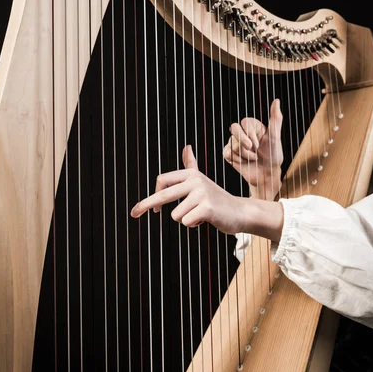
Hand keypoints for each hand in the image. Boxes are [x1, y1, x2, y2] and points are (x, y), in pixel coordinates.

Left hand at [130, 145, 247, 234]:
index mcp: (191, 173)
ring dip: (186, 218)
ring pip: (176, 215)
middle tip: (132, 213)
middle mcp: (195, 180)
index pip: (163, 180)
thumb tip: (186, 146)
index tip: (150, 209)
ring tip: (200, 214)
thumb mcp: (202, 180)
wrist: (240, 211)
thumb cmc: (217, 198)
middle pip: (163, 195)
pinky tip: (206, 219)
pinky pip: (186, 222)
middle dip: (145, 205)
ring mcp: (201, 193)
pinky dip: (194, 225)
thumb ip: (191, 164)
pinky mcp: (207, 208)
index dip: (153, 194)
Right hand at [223, 98, 282, 199]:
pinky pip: (227, 152)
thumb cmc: (273, 156)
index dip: (250, 133)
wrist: (267, 176)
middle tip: (253, 150)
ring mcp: (235, 143)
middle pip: (233, 128)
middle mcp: (243, 133)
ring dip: (245, 155)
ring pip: (232, 144)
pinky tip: (244, 163)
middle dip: (243, 140)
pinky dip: (237, 160)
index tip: (259, 144)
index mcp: (253, 127)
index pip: (245, 122)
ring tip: (253, 159)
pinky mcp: (229, 154)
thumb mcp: (275, 137)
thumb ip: (275, 119)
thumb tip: (276, 100)